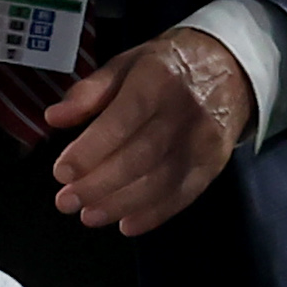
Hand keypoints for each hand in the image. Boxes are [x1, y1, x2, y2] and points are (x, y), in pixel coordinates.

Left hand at [42, 28, 250, 234]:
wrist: (232, 67)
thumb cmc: (169, 66)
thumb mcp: (126, 63)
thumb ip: (89, 92)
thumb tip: (54, 118)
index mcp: (156, 80)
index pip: (121, 121)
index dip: (90, 151)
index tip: (62, 171)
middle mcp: (183, 111)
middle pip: (139, 157)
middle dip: (98, 185)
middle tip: (66, 201)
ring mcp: (203, 140)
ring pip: (160, 181)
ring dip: (121, 204)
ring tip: (89, 215)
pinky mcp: (215, 162)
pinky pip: (184, 194)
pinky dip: (154, 214)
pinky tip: (126, 223)